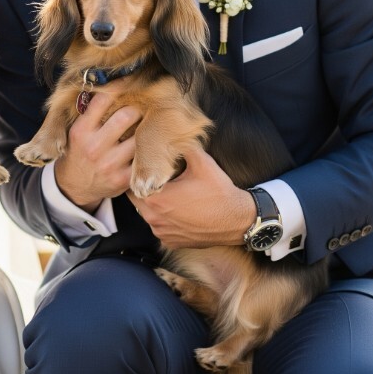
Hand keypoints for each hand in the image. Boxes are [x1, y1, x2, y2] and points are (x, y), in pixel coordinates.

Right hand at [54, 90, 138, 211]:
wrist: (74, 186)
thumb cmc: (78, 151)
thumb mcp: (77, 131)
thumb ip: (91, 112)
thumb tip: (112, 85)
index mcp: (82, 130)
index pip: (103, 100)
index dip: (119, 86)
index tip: (129, 79)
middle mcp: (94, 146)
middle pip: (127, 116)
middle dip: (137, 108)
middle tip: (142, 106)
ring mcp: (110, 163)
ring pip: (139, 137)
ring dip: (146, 129)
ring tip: (149, 124)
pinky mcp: (123, 179)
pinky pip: (143, 159)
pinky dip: (148, 150)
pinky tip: (149, 145)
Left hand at [128, 147, 254, 248]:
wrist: (238, 220)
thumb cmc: (219, 191)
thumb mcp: (201, 161)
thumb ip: (182, 145)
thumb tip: (172, 131)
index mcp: (156, 199)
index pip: (133, 182)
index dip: (138, 173)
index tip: (147, 167)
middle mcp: (154, 219)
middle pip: (137, 199)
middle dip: (144, 187)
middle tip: (156, 178)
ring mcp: (162, 233)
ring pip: (146, 214)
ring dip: (153, 203)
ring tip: (167, 192)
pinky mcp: (171, 242)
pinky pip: (159, 227)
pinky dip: (163, 218)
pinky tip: (175, 209)